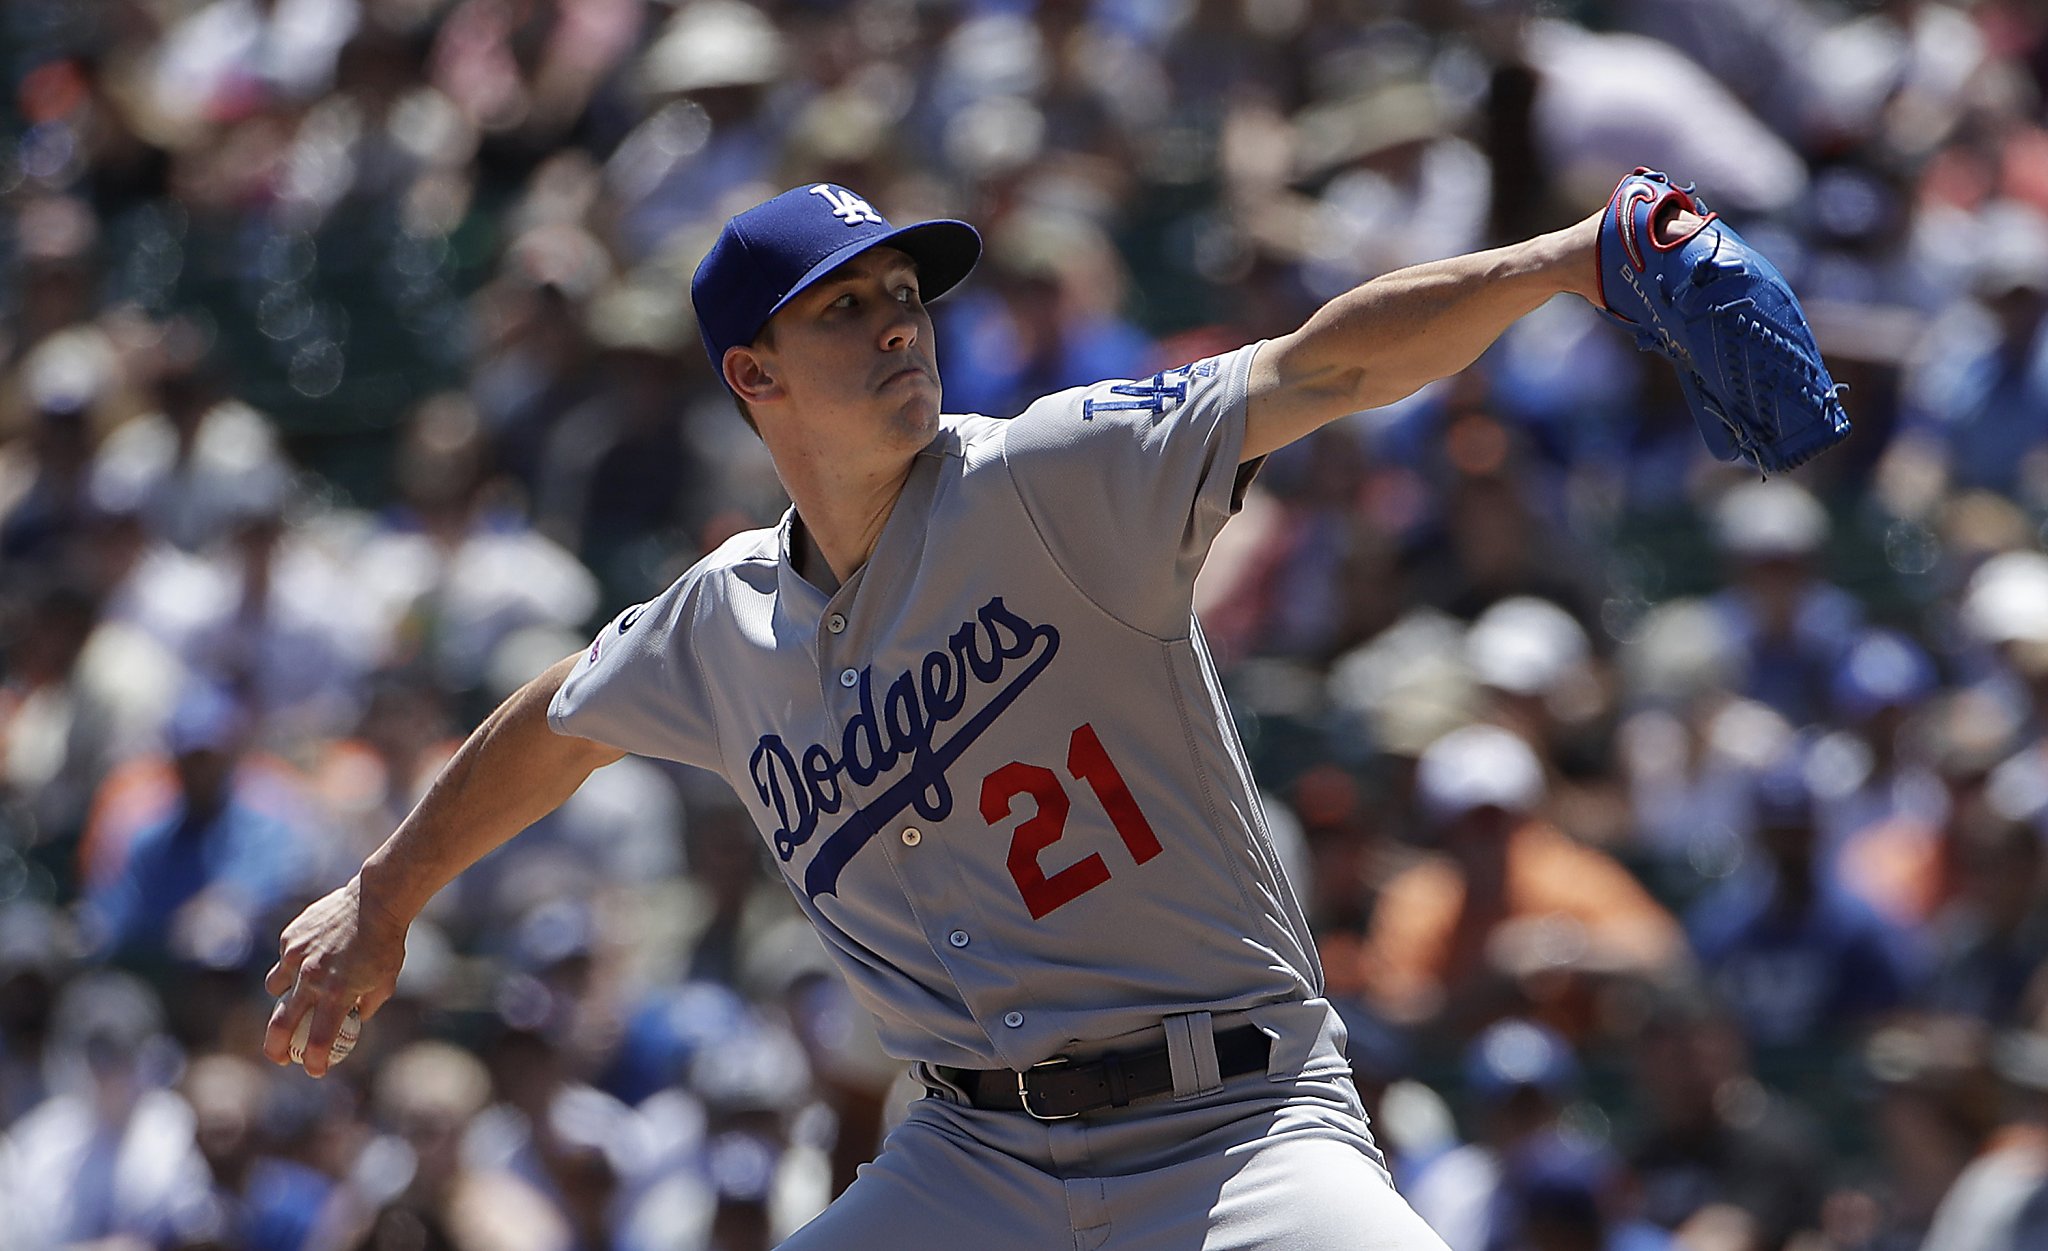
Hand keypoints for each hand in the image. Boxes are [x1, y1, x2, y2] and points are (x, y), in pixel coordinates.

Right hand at [263, 876, 406, 1075]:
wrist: (375, 901)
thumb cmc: (386, 944)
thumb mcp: (384, 983)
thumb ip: (364, 1006)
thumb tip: (350, 1019)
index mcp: (337, 993)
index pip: (319, 1041)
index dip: (315, 1062)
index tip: (315, 1070)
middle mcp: (311, 978)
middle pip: (281, 1025)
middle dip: (276, 1048)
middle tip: (279, 1057)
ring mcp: (296, 957)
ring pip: (275, 989)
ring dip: (282, 999)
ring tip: (295, 999)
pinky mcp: (290, 938)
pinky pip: (284, 960)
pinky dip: (293, 966)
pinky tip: (311, 958)